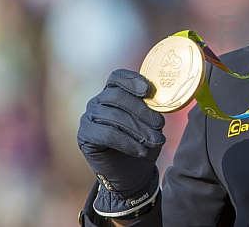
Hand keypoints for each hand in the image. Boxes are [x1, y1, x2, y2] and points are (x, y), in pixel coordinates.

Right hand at [78, 69, 165, 215]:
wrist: (131, 172)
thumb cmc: (142, 141)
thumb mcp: (151, 121)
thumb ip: (152, 107)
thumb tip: (163, 97)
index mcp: (113, 91)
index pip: (118, 76)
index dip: (132, 80)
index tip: (148, 90)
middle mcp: (98, 101)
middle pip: (117, 96)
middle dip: (142, 110)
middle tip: (160, 124)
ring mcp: (89, 117)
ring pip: (114, 116)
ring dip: (139, 129)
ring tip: (156, 141)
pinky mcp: (85, 135)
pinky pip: (106, 134)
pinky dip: (127, 142)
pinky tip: (141, 150)